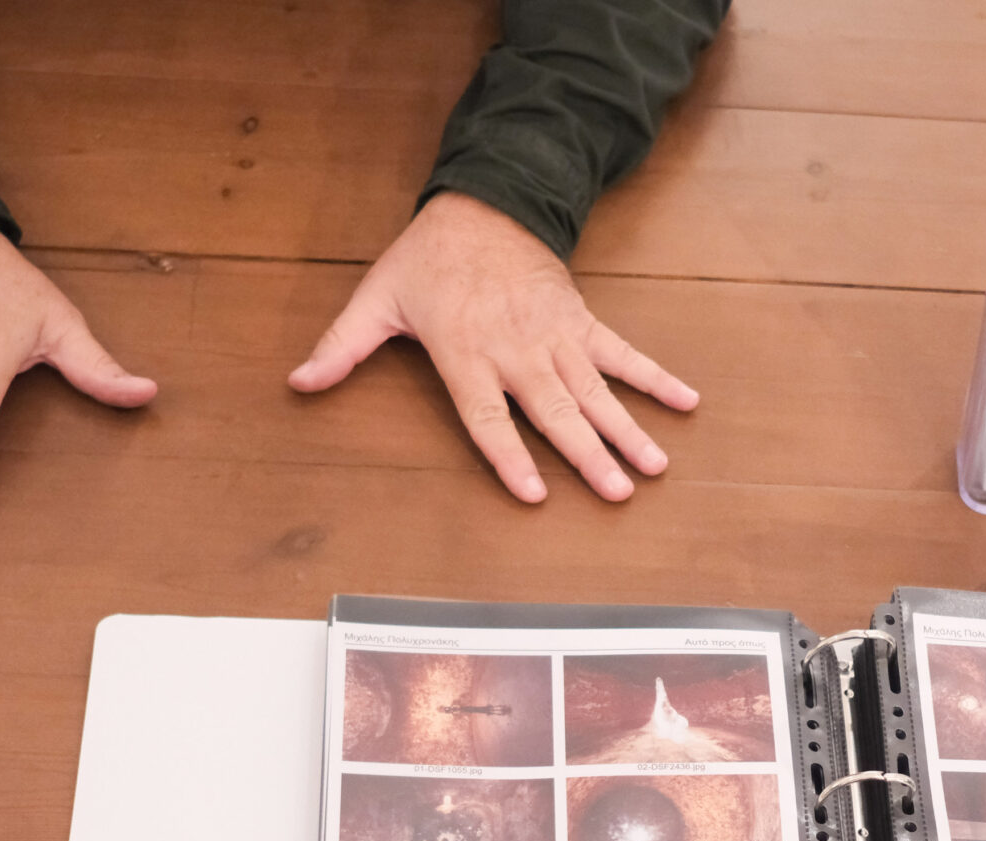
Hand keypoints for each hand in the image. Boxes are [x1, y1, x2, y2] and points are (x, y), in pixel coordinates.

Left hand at [289, 191, 697, 502]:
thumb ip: (343, 345)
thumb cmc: (428, 258)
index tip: (534, 494)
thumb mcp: (377, 298)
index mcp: (466, 351)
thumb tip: (299, 381)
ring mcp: (554, 336)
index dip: (511, 456)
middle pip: (555, 412)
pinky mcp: (579, 320)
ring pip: (594, 391)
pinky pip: (622, 353)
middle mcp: (515, 349)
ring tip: (654, 466)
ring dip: (627, 429)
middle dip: (588, 454)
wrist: (483, 201)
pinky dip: (655, 377)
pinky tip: (686, 402)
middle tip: (617, 492)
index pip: (489, 416)